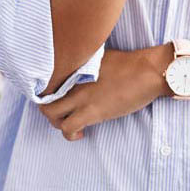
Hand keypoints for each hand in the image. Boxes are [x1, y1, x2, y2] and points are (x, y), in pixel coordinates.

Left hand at [38, 47, 167, 140]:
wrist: (147, 71)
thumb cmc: (129, 63)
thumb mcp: (99, 56)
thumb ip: (85, 64)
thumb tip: (81, 71)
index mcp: (73, 66)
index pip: (45, 78)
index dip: (47, 91)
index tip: (56, 97)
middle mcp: (72, 80)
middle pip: (42, 96)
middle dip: (48, 108)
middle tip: (61, 113)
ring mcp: (80, 96)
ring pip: (50, 114)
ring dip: (57, 122)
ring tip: (70, 123)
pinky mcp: (91, 111)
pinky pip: (67, 128)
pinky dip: (70, 134)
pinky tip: (81, 132)